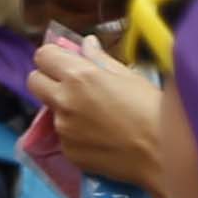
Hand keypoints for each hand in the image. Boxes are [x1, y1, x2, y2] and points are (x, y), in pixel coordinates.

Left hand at [25, 31, 166, 194]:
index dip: (53, 57)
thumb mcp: (129, 76)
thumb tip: (86, 44)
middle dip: (48, 80)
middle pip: (33, 81)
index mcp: (78, 76)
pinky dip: (75, 135)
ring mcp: (63, 130)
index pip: (42, 56)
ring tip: (94, 117)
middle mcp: (64, 101)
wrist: (163, 153)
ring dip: (64, 109)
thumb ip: (100, 59)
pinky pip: (63, 137)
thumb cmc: (152, 108)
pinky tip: (99, 138)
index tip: (65, 63)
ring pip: (50, 111)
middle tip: (71, 86)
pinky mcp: (69, 153)